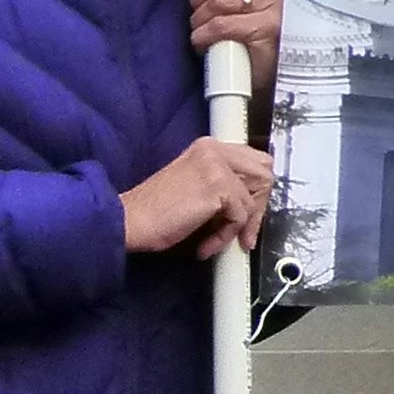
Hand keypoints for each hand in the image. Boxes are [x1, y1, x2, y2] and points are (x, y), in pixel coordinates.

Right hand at [123, 133, 274, 257]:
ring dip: (237, 228)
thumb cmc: (155, 211)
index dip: (255, 191)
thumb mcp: (194, 186)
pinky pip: (240, 216)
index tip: (248, 214)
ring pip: (253, 200)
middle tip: (242, 232)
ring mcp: (216, 167)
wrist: (129, 221)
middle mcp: (214, 151)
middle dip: (257, 207)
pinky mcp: (217, 187)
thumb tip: (250, 200)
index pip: (254, 161)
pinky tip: (205, 245)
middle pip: (264, 174)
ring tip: (213, 241)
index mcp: (208, 148)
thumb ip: (220, 183)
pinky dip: (225, 237)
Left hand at [188, 0, 280, 59]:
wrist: (271, 78)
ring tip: (205, 31)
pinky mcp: (267, 30)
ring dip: (200, 21)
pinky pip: (220, 25)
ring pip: (216, 1)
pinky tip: (208, 44)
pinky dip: (204, 37)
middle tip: (202, 13)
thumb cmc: (247, 37)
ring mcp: (274, 6)